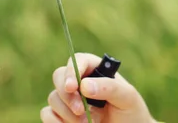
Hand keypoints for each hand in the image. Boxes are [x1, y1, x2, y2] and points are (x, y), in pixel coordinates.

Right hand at [41, 53, 156, 122]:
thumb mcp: (127, 97)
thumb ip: (109, 88)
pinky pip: (47, 114)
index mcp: (95, 70)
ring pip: (53, 97)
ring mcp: (70, 100)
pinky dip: (56, 122)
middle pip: (59, 76)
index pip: (77, 60)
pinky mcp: (62, 117)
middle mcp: (79, 82)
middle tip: (81, 111)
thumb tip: (84, 85)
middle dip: (67, 94)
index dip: (72, 71)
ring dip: (67, 113)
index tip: (72, 87)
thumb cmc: (131, 111)